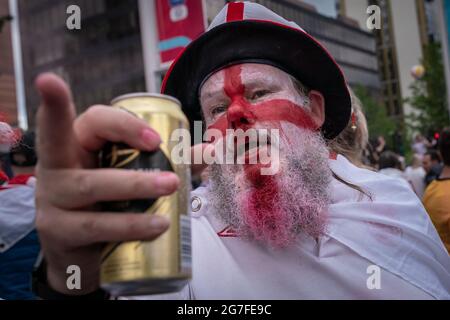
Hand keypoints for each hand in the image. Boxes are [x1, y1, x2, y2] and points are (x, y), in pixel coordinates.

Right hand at [35, 74, 179, 294]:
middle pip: (75, 142)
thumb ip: (169, 161)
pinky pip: (94, 226)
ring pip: (90, 186)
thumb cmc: (107, 202)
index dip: (122, 123)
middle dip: (123, 139)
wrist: (79, 252)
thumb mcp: (129, 176)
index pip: (93, 119)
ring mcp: (52, 198)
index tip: (155, 138)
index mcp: (76, 143)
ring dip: (134, 186)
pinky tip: (156, 227)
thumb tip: (210, 151)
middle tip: (169, 168)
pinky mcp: (57, 231)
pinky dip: (128, 226)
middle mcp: (56, 165)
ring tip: (170, 190)